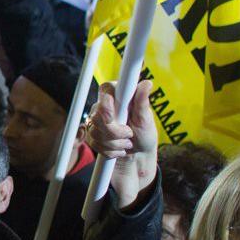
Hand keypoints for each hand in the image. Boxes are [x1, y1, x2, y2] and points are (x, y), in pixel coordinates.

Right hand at [86, 80, 158, 207]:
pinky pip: (93, 143)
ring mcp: (96, 120)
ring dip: (114, 143)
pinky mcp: (92, 135)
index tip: (111, 117)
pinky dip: (109, 150)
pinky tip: (119, 149)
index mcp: (119, 96)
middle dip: (113, 131)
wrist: (138, 155)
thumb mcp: (146, 119)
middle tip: (129, 134)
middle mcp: (105, 105)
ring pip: (94, 131)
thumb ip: (142, 102)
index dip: (105, 104)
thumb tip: (147, 83)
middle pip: (97, 115)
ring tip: (128, 143)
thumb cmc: (145, 135)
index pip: (105, 90)